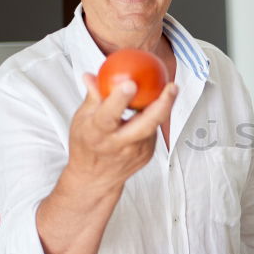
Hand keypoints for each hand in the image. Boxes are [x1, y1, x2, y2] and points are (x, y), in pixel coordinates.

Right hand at [66, 73, 176, 193]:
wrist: (95, 178)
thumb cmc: (86, 146)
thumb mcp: (81, 120)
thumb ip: (93, 97)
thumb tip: (92, 75)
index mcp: (97, 134)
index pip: (108, 116)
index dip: (119, 100)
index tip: (130, 83)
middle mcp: (118, 144)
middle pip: (145, 125)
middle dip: (162, 105)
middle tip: (171, 87)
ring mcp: (136, 151)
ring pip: (153, 126)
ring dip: (162, 107)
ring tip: (170, 90)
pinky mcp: (147, 154)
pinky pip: (153, 131)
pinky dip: (155, 117)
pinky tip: (158, 105)